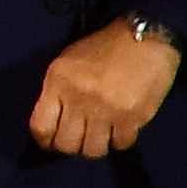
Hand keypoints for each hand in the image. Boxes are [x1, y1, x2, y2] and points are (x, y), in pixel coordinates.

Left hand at [29, 23, 180, 159]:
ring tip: (100, 137)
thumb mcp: (68, 62)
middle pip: (66, 144)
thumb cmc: (104, 47)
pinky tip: (121, 130)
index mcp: (58, 82)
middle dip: (71, 147)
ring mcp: (107, 110)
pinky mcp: (133, 116)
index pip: (40, 126)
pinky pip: (121, 144)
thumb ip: (57, 90)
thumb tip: (53, 120)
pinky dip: (120, 142)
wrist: (145, 37)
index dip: (44, 141)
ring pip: (93, 150)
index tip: (51, 142)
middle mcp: (79, 99)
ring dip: (95, 147)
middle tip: (79, 140)